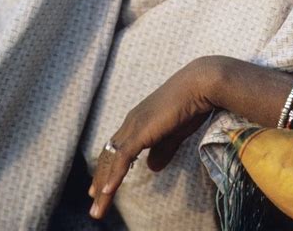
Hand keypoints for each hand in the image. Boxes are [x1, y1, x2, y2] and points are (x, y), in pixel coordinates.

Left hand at [89, 58, 214, 219]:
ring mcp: (134, 126)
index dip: (108, 167)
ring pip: (112, 160)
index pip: (116, 148)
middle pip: (109, 155)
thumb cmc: (190, 105)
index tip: (99, 186)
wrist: (199, 85)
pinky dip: (114, 176)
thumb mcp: (174, 133)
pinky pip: (122, 158)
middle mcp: (131, 122)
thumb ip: (162, 149)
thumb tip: (152, 168)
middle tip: (93, 201)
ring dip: (103, 186)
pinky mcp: (141, 130)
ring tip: (98, 208)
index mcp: (138, 121)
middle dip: (100, 179)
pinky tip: (107, 192)